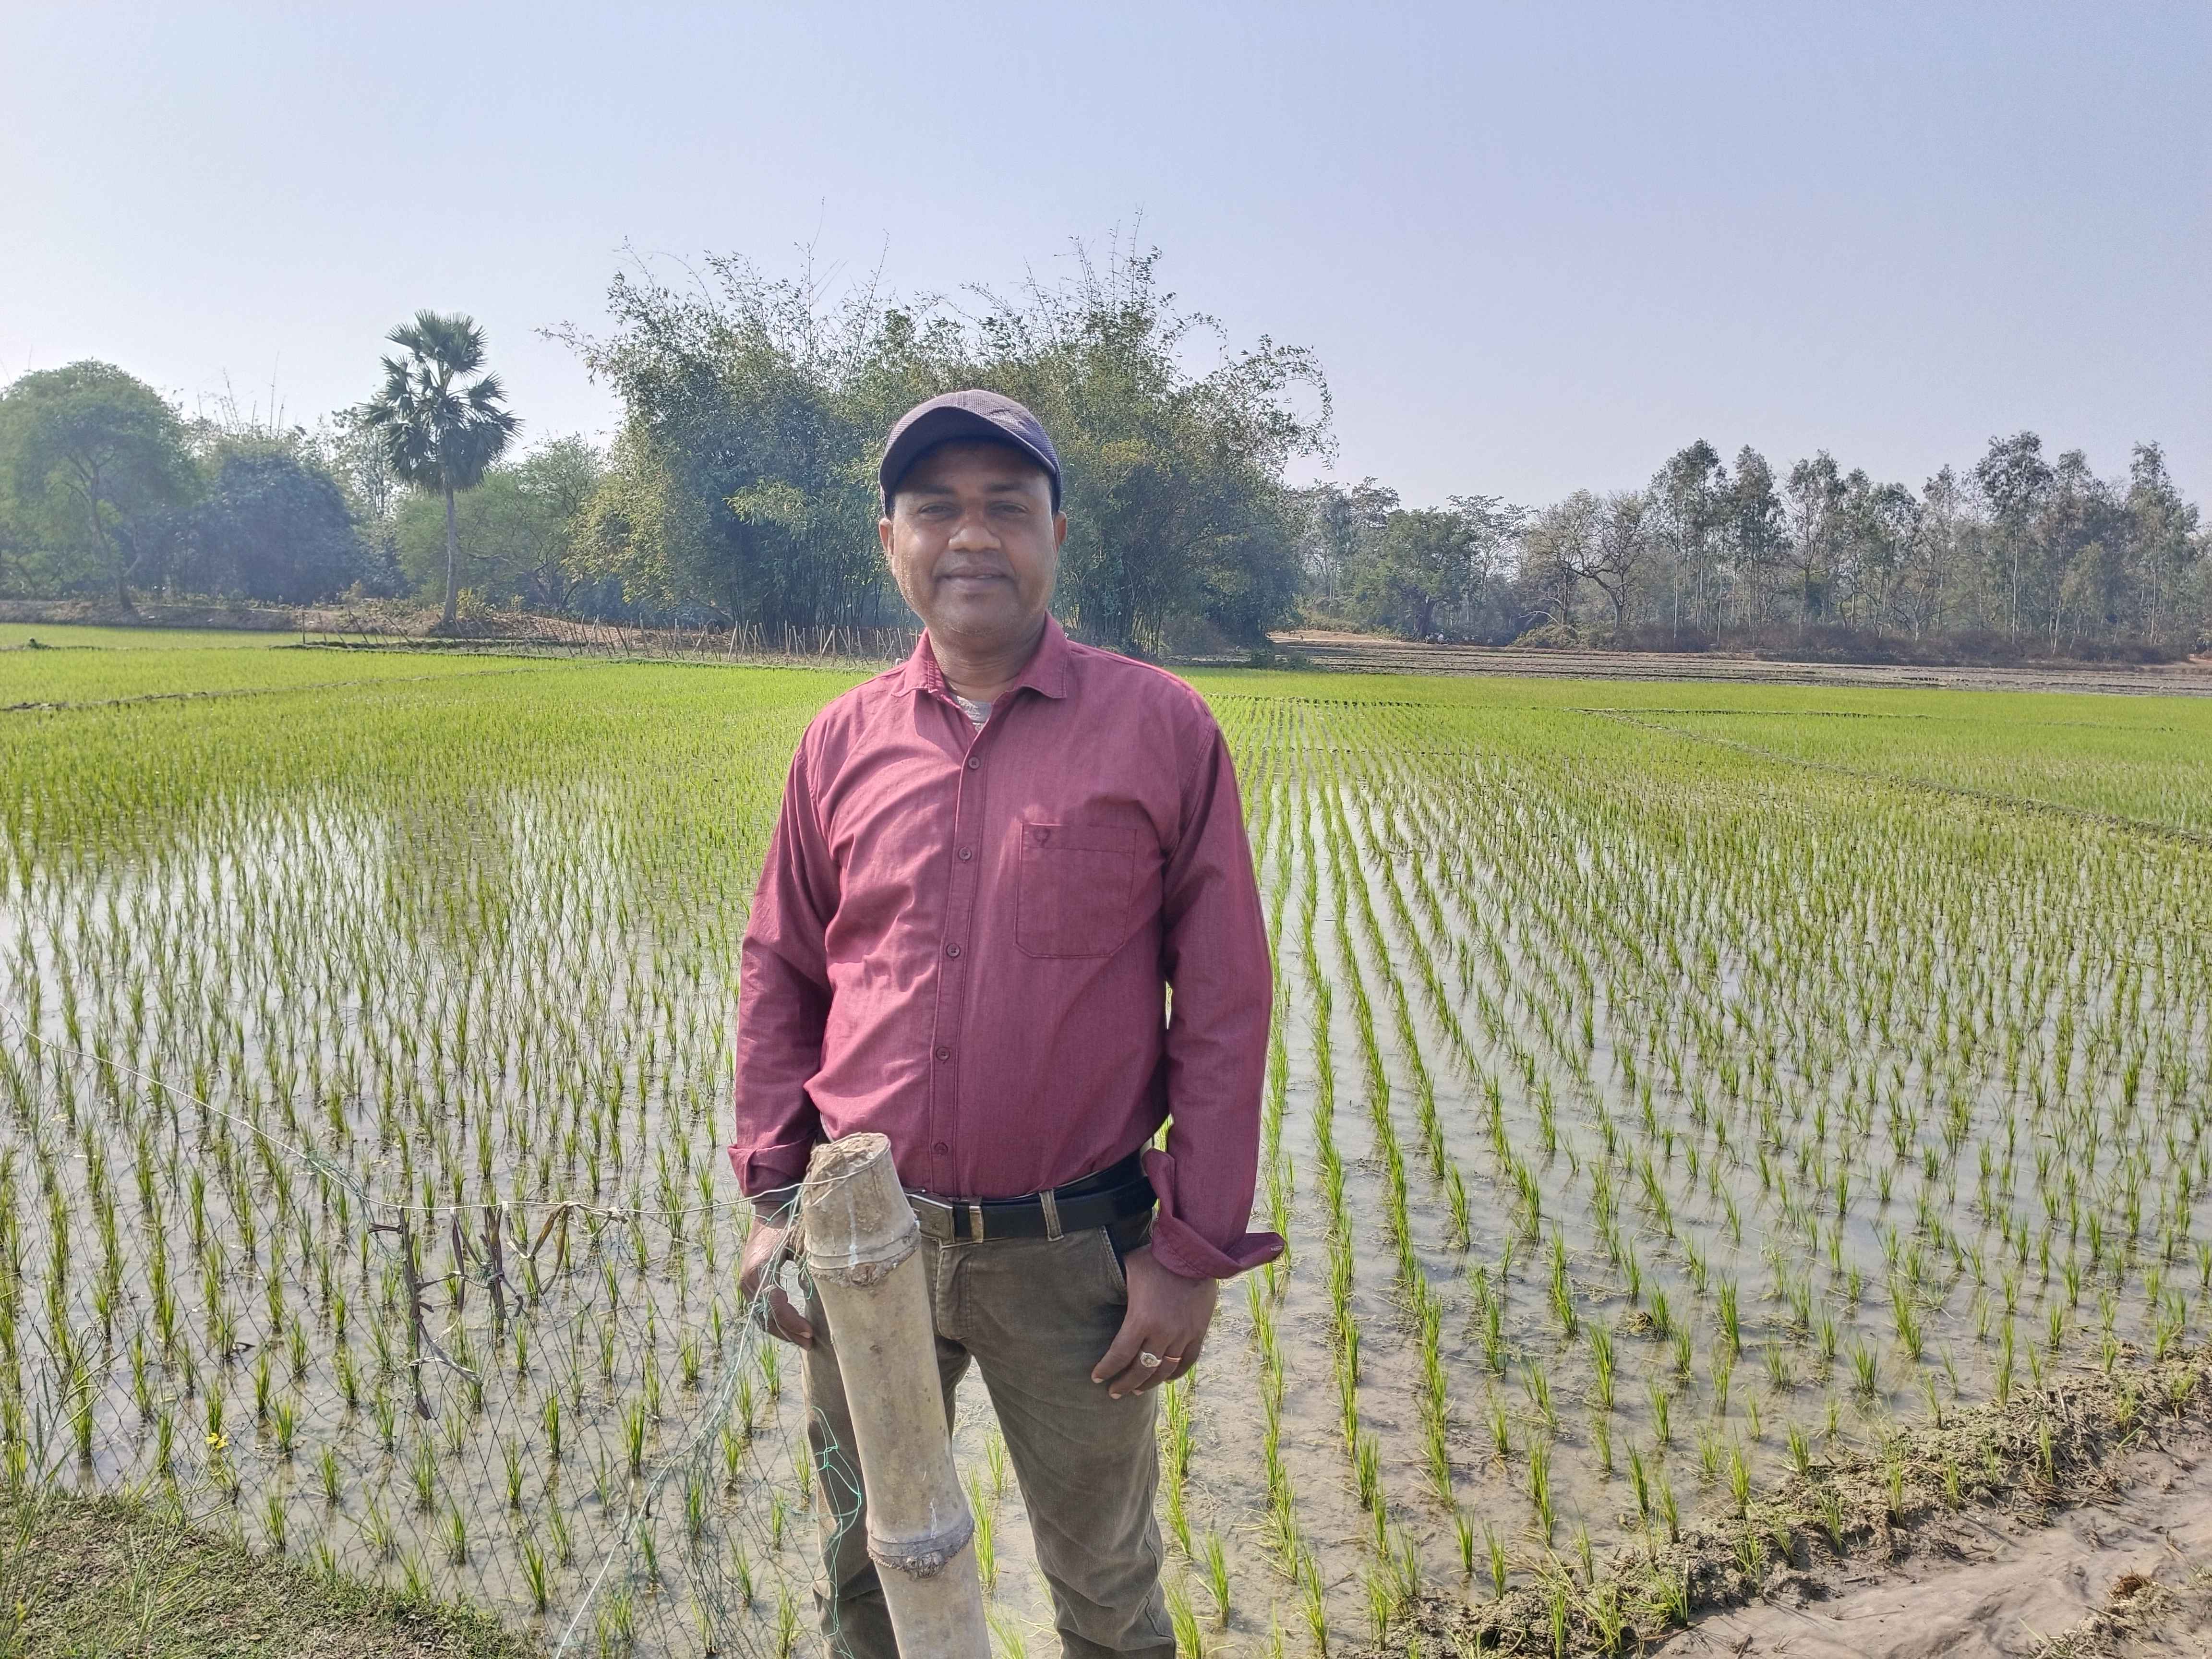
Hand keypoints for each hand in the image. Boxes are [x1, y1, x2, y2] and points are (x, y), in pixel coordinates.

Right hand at [738, 1215, 813, 1347]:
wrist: (769, 1210)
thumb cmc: (789, 1224)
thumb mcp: (801, 1241)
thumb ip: (808, 1266)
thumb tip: (816, 1296)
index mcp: (761, 1270)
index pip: (776, 1306)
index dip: (792, 1322)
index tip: (811, 1332)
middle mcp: (748, 1280)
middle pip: (766, 1317)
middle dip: (788, 1332)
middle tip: (809, 1343)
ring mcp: (745, 1283)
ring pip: (760, 1316)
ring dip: (780, 1330)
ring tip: (802, 1340)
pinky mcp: (747, 1283)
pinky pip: (758, 1309)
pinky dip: (773, 1321)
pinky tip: (789, 1327)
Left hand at [1091, 1245, 1216, 1397]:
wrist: (1195, 1253)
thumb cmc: (1156, 1258)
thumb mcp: (1128, 1269)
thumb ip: (1115, 1287)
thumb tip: (1095, 1289)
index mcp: (1141, 1319)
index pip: (1120, 1355)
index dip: (1107, 1369)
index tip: (1097, 1378)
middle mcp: (1162, 1333)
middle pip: (1141, 1369)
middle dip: (1125, 1383)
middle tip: (1114, 1392)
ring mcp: (1183, 1335)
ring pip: (1164, 1370)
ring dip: (1149, 1383)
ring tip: (1136, 1389)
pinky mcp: (1198, 1332)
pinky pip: (1187, 1361)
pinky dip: (1176, 1373)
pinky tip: (1165, 1378)